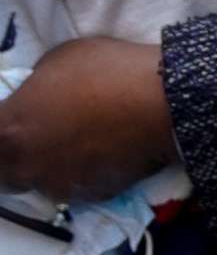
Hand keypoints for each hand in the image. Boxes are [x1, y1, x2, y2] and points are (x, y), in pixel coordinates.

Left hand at [0, 38, 175, 205]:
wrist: (163, 102)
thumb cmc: (108, 71)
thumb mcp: (61, 58)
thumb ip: (38, 83)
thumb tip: (38, 95)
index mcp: (8, 131)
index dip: (2, 125)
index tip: (16, 116)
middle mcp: (23, 167)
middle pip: (3, 170)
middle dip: (15, 154)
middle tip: (39, 134)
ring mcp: (56, 186)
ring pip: (40, 179)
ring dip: (50, 164)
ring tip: (80, 141)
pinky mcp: (89, 196)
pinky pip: (75, 185)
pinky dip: (83, 171)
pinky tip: (104, 149)